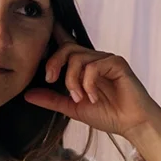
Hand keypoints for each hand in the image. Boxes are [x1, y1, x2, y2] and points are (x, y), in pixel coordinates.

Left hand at [24, 30, 160, 160]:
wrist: (133, 125)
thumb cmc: (109, 116)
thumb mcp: (73, 108)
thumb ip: (52, 100)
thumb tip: (27, 94)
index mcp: (84, 66)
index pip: (65, 44)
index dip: (53, 35)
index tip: (38, 38)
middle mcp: (95, 59)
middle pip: (67, 48)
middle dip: (54, 62)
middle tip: (50, 80)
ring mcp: (107, 59)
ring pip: (78, 57)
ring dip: (72, 80)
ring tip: (79, 98)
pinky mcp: (117, 63)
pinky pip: (94, 66)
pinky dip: (88, 83)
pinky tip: (93, 97)